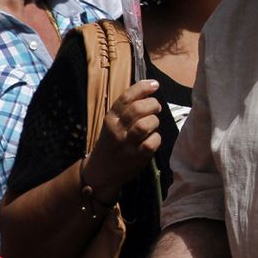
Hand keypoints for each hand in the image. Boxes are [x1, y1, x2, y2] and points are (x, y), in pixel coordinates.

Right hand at [85, 79, 162, 193]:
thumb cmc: (110, 145)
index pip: (125, 98)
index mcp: (110, 119)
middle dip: (152, 104)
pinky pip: (152, 142)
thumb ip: (126, 111)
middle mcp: (117, 130)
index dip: (142, 88)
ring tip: (154, 123)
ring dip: (154, 121)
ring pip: (145, 124)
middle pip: (137, 109)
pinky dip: (156, 138)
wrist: (101, 172)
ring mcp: (126, 144)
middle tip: (156, 107)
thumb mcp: (112, 125)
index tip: (154, 84)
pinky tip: (153, 139)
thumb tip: (147, 92)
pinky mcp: (137, 157)